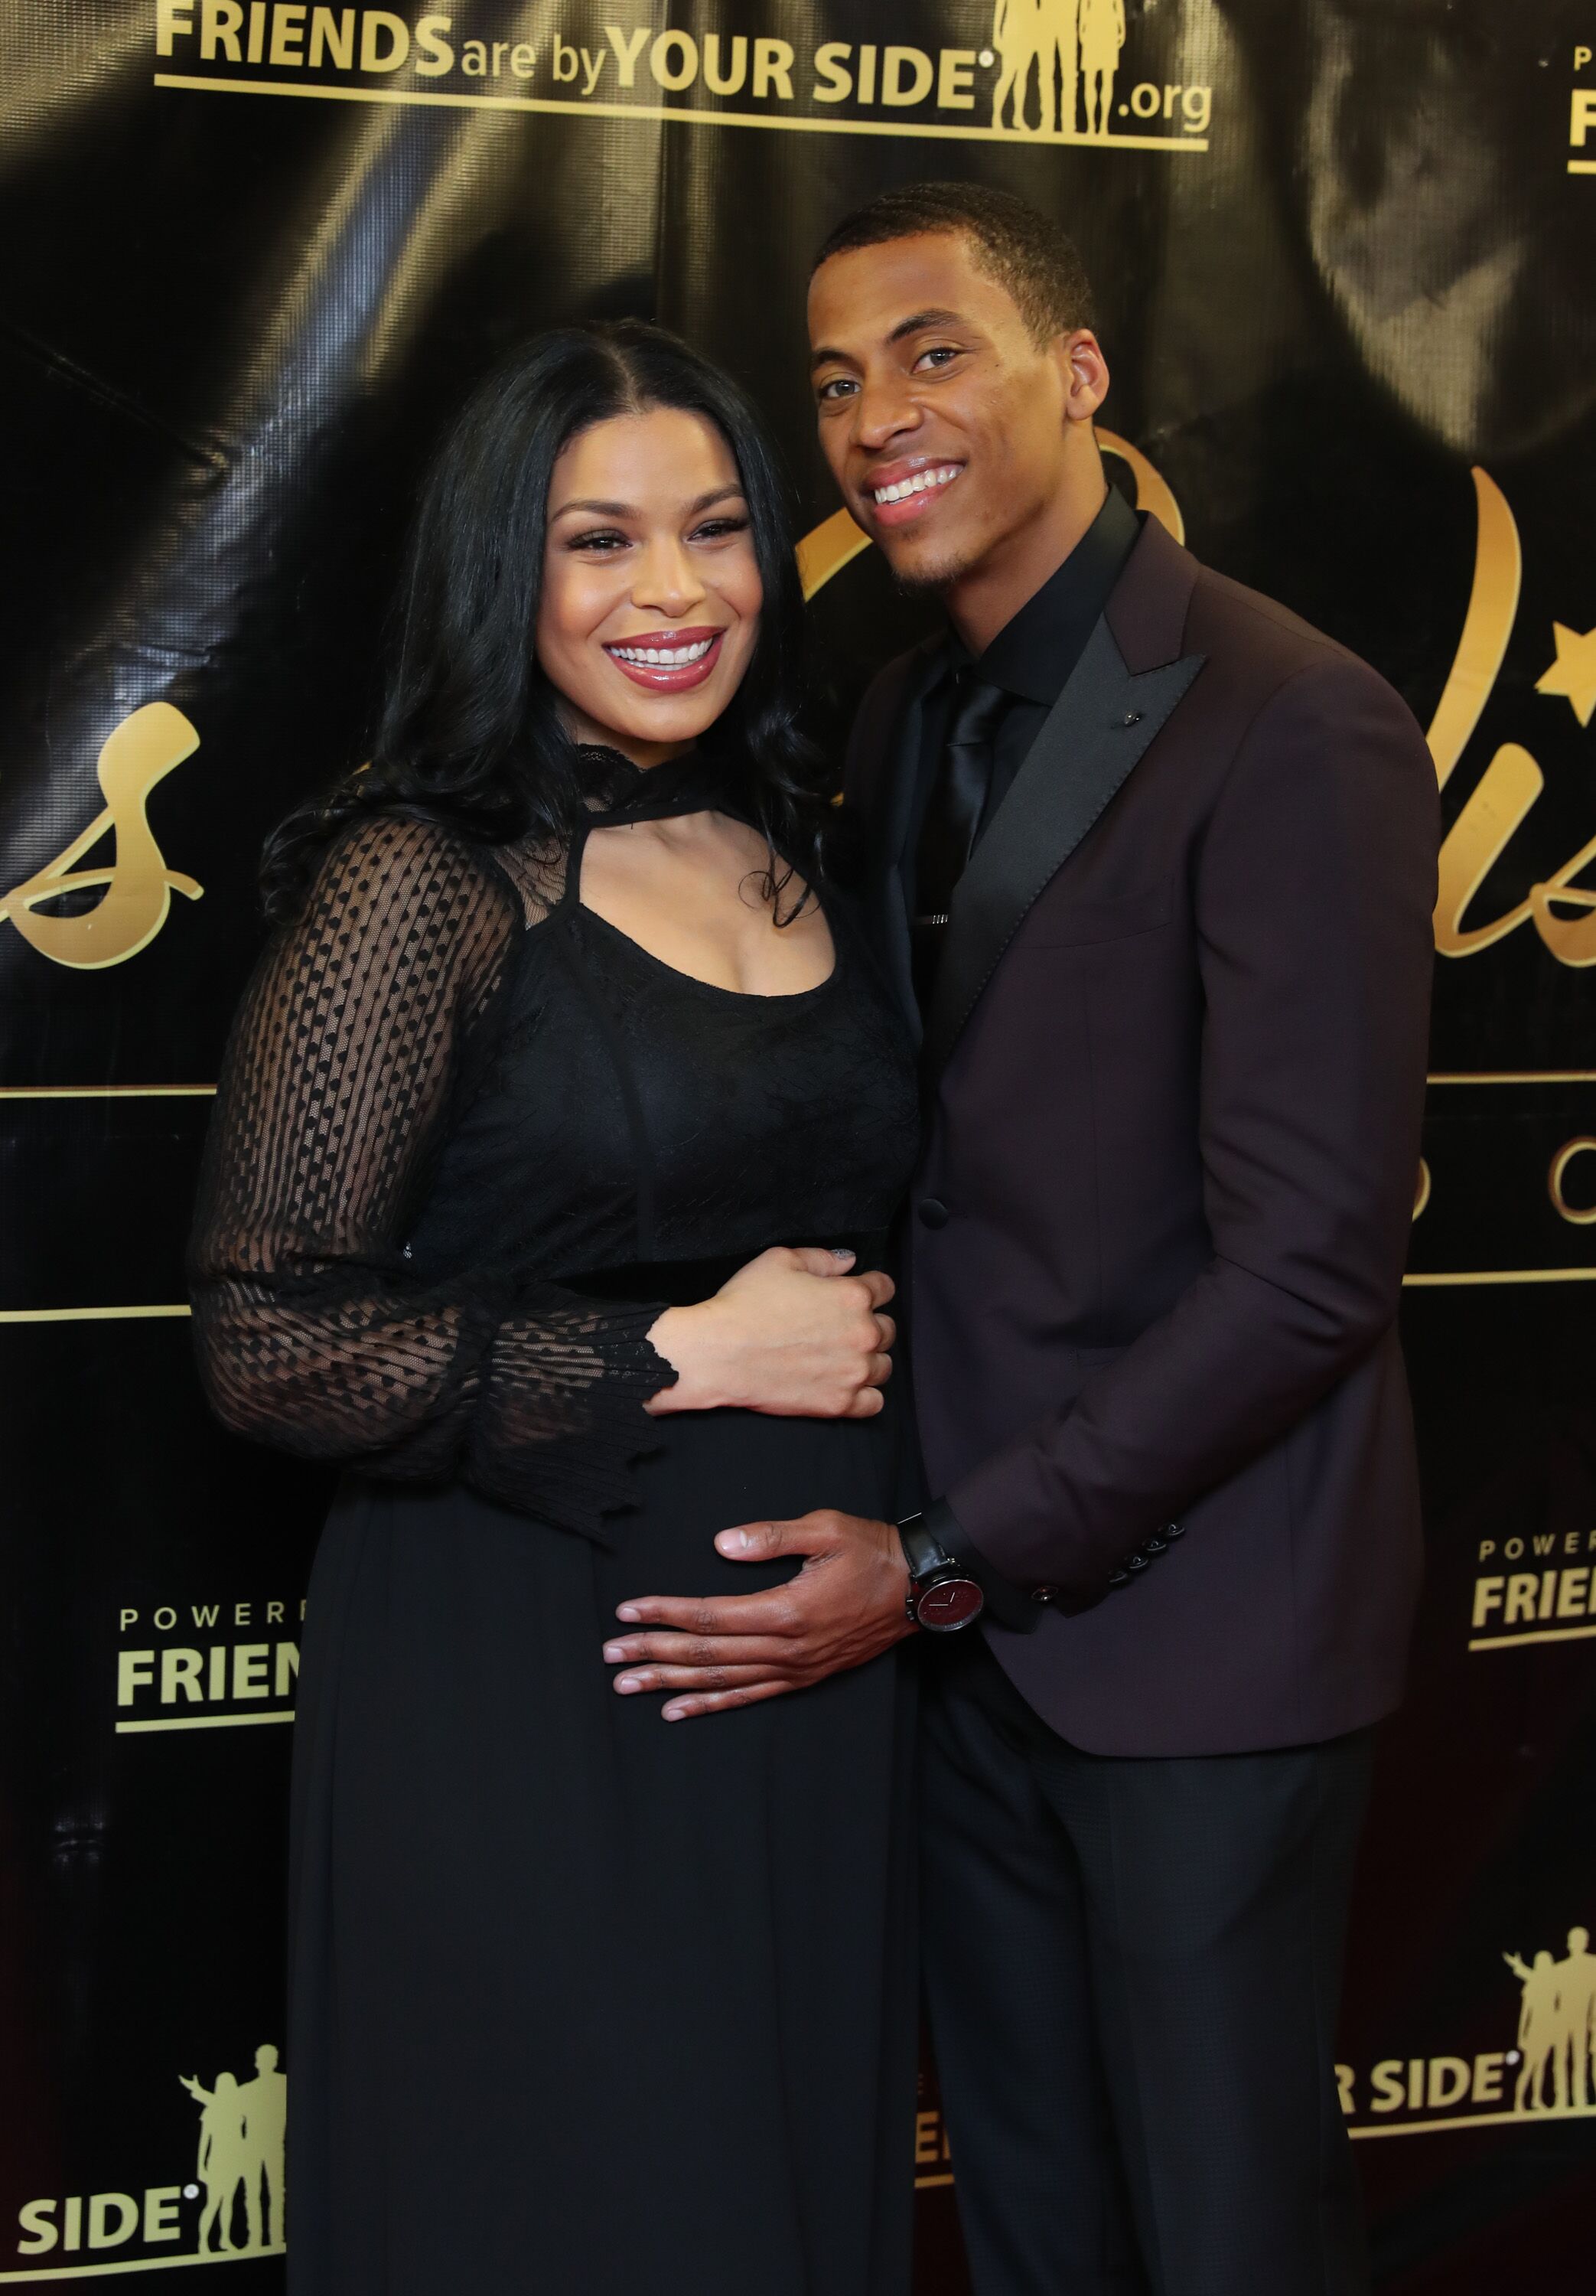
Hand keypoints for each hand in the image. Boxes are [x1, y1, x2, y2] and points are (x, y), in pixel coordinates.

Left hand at [602, 1509, 913, 1718]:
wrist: (918, 1588)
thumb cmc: (871, 1550)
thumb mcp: (826, 1528)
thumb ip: (772, 1536)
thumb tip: (722, 1545)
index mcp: (787, 1610)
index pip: (710, 1615)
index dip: (665, 1612)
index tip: (627, 1610)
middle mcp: (786, 1648)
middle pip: (706, 1653)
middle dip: (653, 1653)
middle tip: (610, 1655)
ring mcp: (794, 1668)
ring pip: (722, 1680)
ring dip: (672, 1682)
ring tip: (629, 1685)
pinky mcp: (803, 1676)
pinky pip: (749, 1696)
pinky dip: (711, 1704)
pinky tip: (679, 1709)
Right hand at [646, 1247, 895, 1418]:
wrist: (719, 1353)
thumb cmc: (745, 1303)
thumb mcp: (780, 1261)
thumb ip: (821, 1258)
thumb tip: (849, 1261)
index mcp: (852, 1296)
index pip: (885, 1288)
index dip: (870, 1287)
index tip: (856, 1293)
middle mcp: (862, 1334)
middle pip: (887, 1329)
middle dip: (869, 1324)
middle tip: (840, 1328)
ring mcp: (853, 1372)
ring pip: (883, 1366)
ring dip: (869, 1359)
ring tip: (842, 1357)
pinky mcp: (839, 1403)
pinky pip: (874, 1402)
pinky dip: (865, 1394)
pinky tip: (845, 1384)